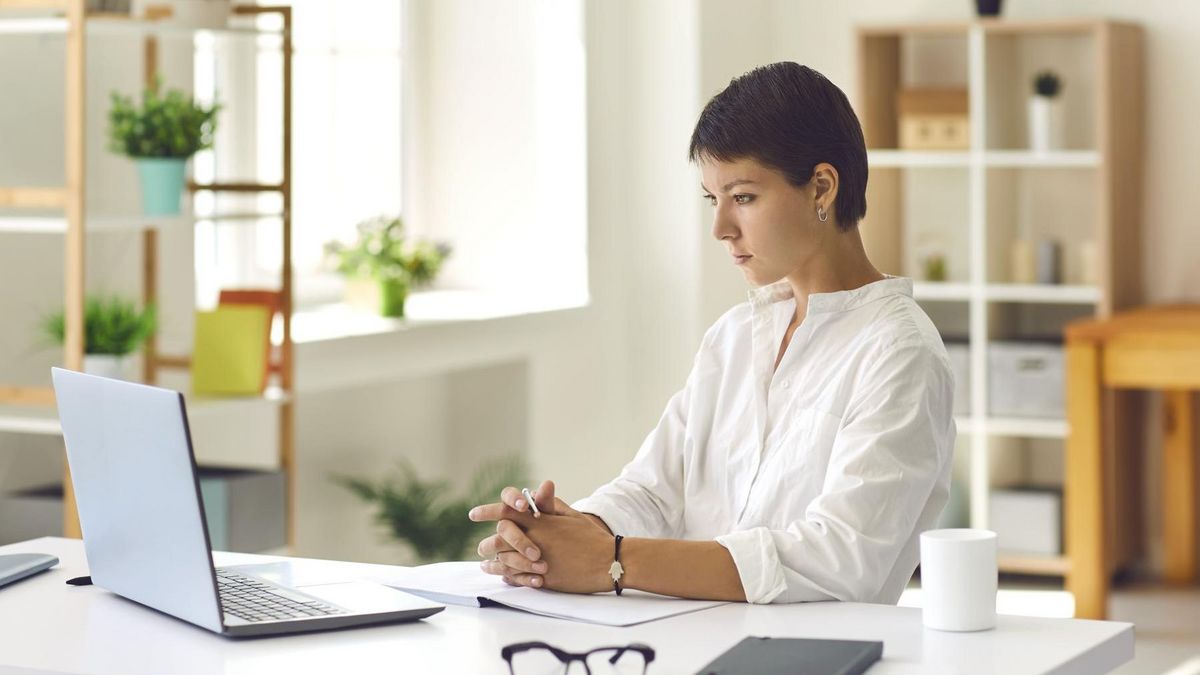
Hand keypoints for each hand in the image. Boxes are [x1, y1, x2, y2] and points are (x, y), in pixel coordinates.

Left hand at [470, 480, 612, 592]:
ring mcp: (538, 560)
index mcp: (541, 521)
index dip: (488, 511)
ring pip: (505, 560)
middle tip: (480, 547)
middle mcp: (535, 539)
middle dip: (486, 543)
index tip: (473, 514)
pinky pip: (517, 578)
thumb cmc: (591, 537)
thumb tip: (541, 488)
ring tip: (485, 565)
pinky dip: (508, 577)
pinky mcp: (543, 578)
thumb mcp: (572, 516)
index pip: (508, 511)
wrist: (608, 561)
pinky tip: (503, 576)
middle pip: (500, 538)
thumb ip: (552, 504)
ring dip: (492, 563)